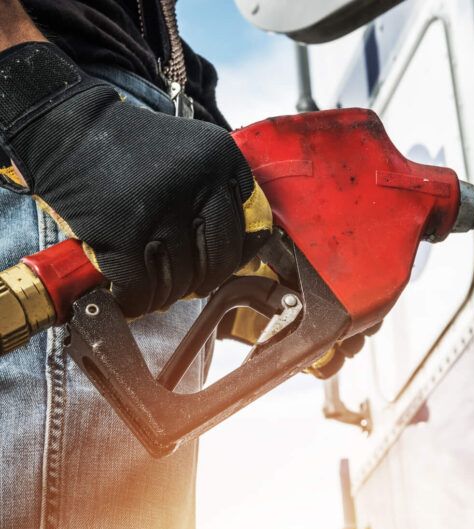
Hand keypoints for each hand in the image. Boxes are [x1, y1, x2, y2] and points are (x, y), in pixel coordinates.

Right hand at [0, 42, 271, 315]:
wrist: (68, 127)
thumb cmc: (130, 148)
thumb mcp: (193, 155)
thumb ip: (221, 193)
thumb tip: (248, 252)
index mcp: (222, 159)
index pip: (250, 228)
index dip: (236, 256)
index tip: (221, 266)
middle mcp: (198, 181)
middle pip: (219, 260)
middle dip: (203, 281)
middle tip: (186, 283)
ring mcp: (160, 207)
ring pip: (181, 279)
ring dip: (166, 294)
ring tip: (154, 288)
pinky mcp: (121, 230)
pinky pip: (140, 288)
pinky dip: (135, 301)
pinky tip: (129, 296)